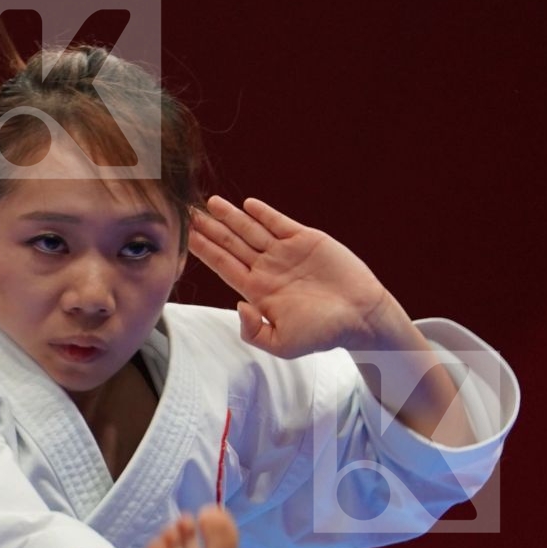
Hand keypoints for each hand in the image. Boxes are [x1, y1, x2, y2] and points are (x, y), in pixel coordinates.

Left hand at [189, 195, 395, 358]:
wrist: (361, 316)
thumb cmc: (323, 334)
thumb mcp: (282, 344)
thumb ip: (254, 331)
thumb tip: (238, 305)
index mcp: (258, 291)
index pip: (223, 266)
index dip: (204, 250)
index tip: (185, 236)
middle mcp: (268, 269)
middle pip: (231, 244)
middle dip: (209, 229)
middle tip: (187, 212)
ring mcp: (285, 253)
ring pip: (251, 230)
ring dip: (230, 217)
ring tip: (210, 203)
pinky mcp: (306, 240)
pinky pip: (279, 223)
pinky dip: (263, 213)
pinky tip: (246, 205)